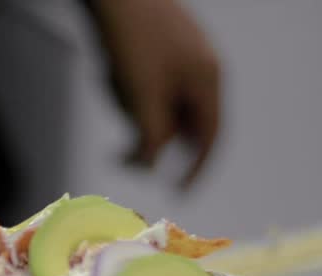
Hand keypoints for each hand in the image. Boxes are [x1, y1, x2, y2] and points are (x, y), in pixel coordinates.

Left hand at [88, 0, 221, 187]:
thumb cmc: (131, 38)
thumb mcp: (141, 96)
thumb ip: (151, 137)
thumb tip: (150, 169)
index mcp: (208, 79)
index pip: (210, 138)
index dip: (195, 169)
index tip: (178, 192)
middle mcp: (203, 67)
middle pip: (182, 123)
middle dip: (153, 136)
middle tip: (124, 151)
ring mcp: (184, 55)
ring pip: (162, 104)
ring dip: (137, 110)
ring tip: (114, 82)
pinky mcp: (161, 47)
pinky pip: (150, 84)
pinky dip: (130, 91)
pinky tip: (111, 71)